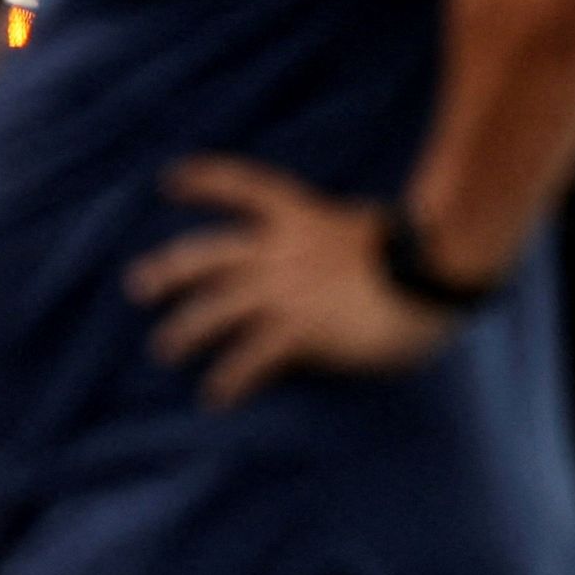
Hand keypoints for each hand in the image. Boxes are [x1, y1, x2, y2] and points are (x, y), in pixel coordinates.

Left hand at [126, 158, 458, 406]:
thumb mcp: (367, 229)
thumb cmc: (415, 252)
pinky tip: (217, 396)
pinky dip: (229, 378)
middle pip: (209, 254)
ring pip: (215, 308)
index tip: (172, 178)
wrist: (435, 273)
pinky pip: (249, 357)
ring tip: (167, 348)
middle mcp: (284, 249)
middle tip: (139, 284)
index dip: (208, 180)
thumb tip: (333, 250)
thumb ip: (336, 238)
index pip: (246, 187)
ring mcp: (288, 290)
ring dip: (184, 330)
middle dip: (169, 269)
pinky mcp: (300, 329)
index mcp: (304, 216)